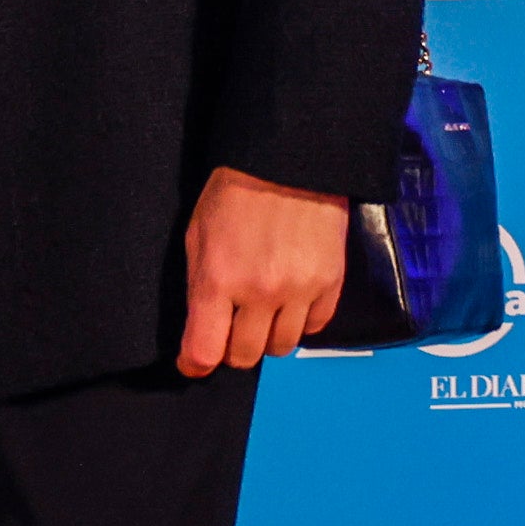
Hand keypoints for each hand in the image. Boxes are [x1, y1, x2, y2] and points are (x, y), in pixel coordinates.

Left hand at [179, 165, 352, 377]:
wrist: (290, 162)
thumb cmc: (235, 193)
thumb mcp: (197, 236)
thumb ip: (198, 287)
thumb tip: (199, 328)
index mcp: (218, 280)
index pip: (205, 351)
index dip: (196, 363)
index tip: (194, 363)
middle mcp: (260, 292)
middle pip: (245, 356)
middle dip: (232, 350)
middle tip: (229, 331)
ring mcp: (299, 290)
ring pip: (282, 346)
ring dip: (267, 338)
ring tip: (260, 315)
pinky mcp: (330, 283)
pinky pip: (315, 327)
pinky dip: (300, 323)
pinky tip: (290, 303)